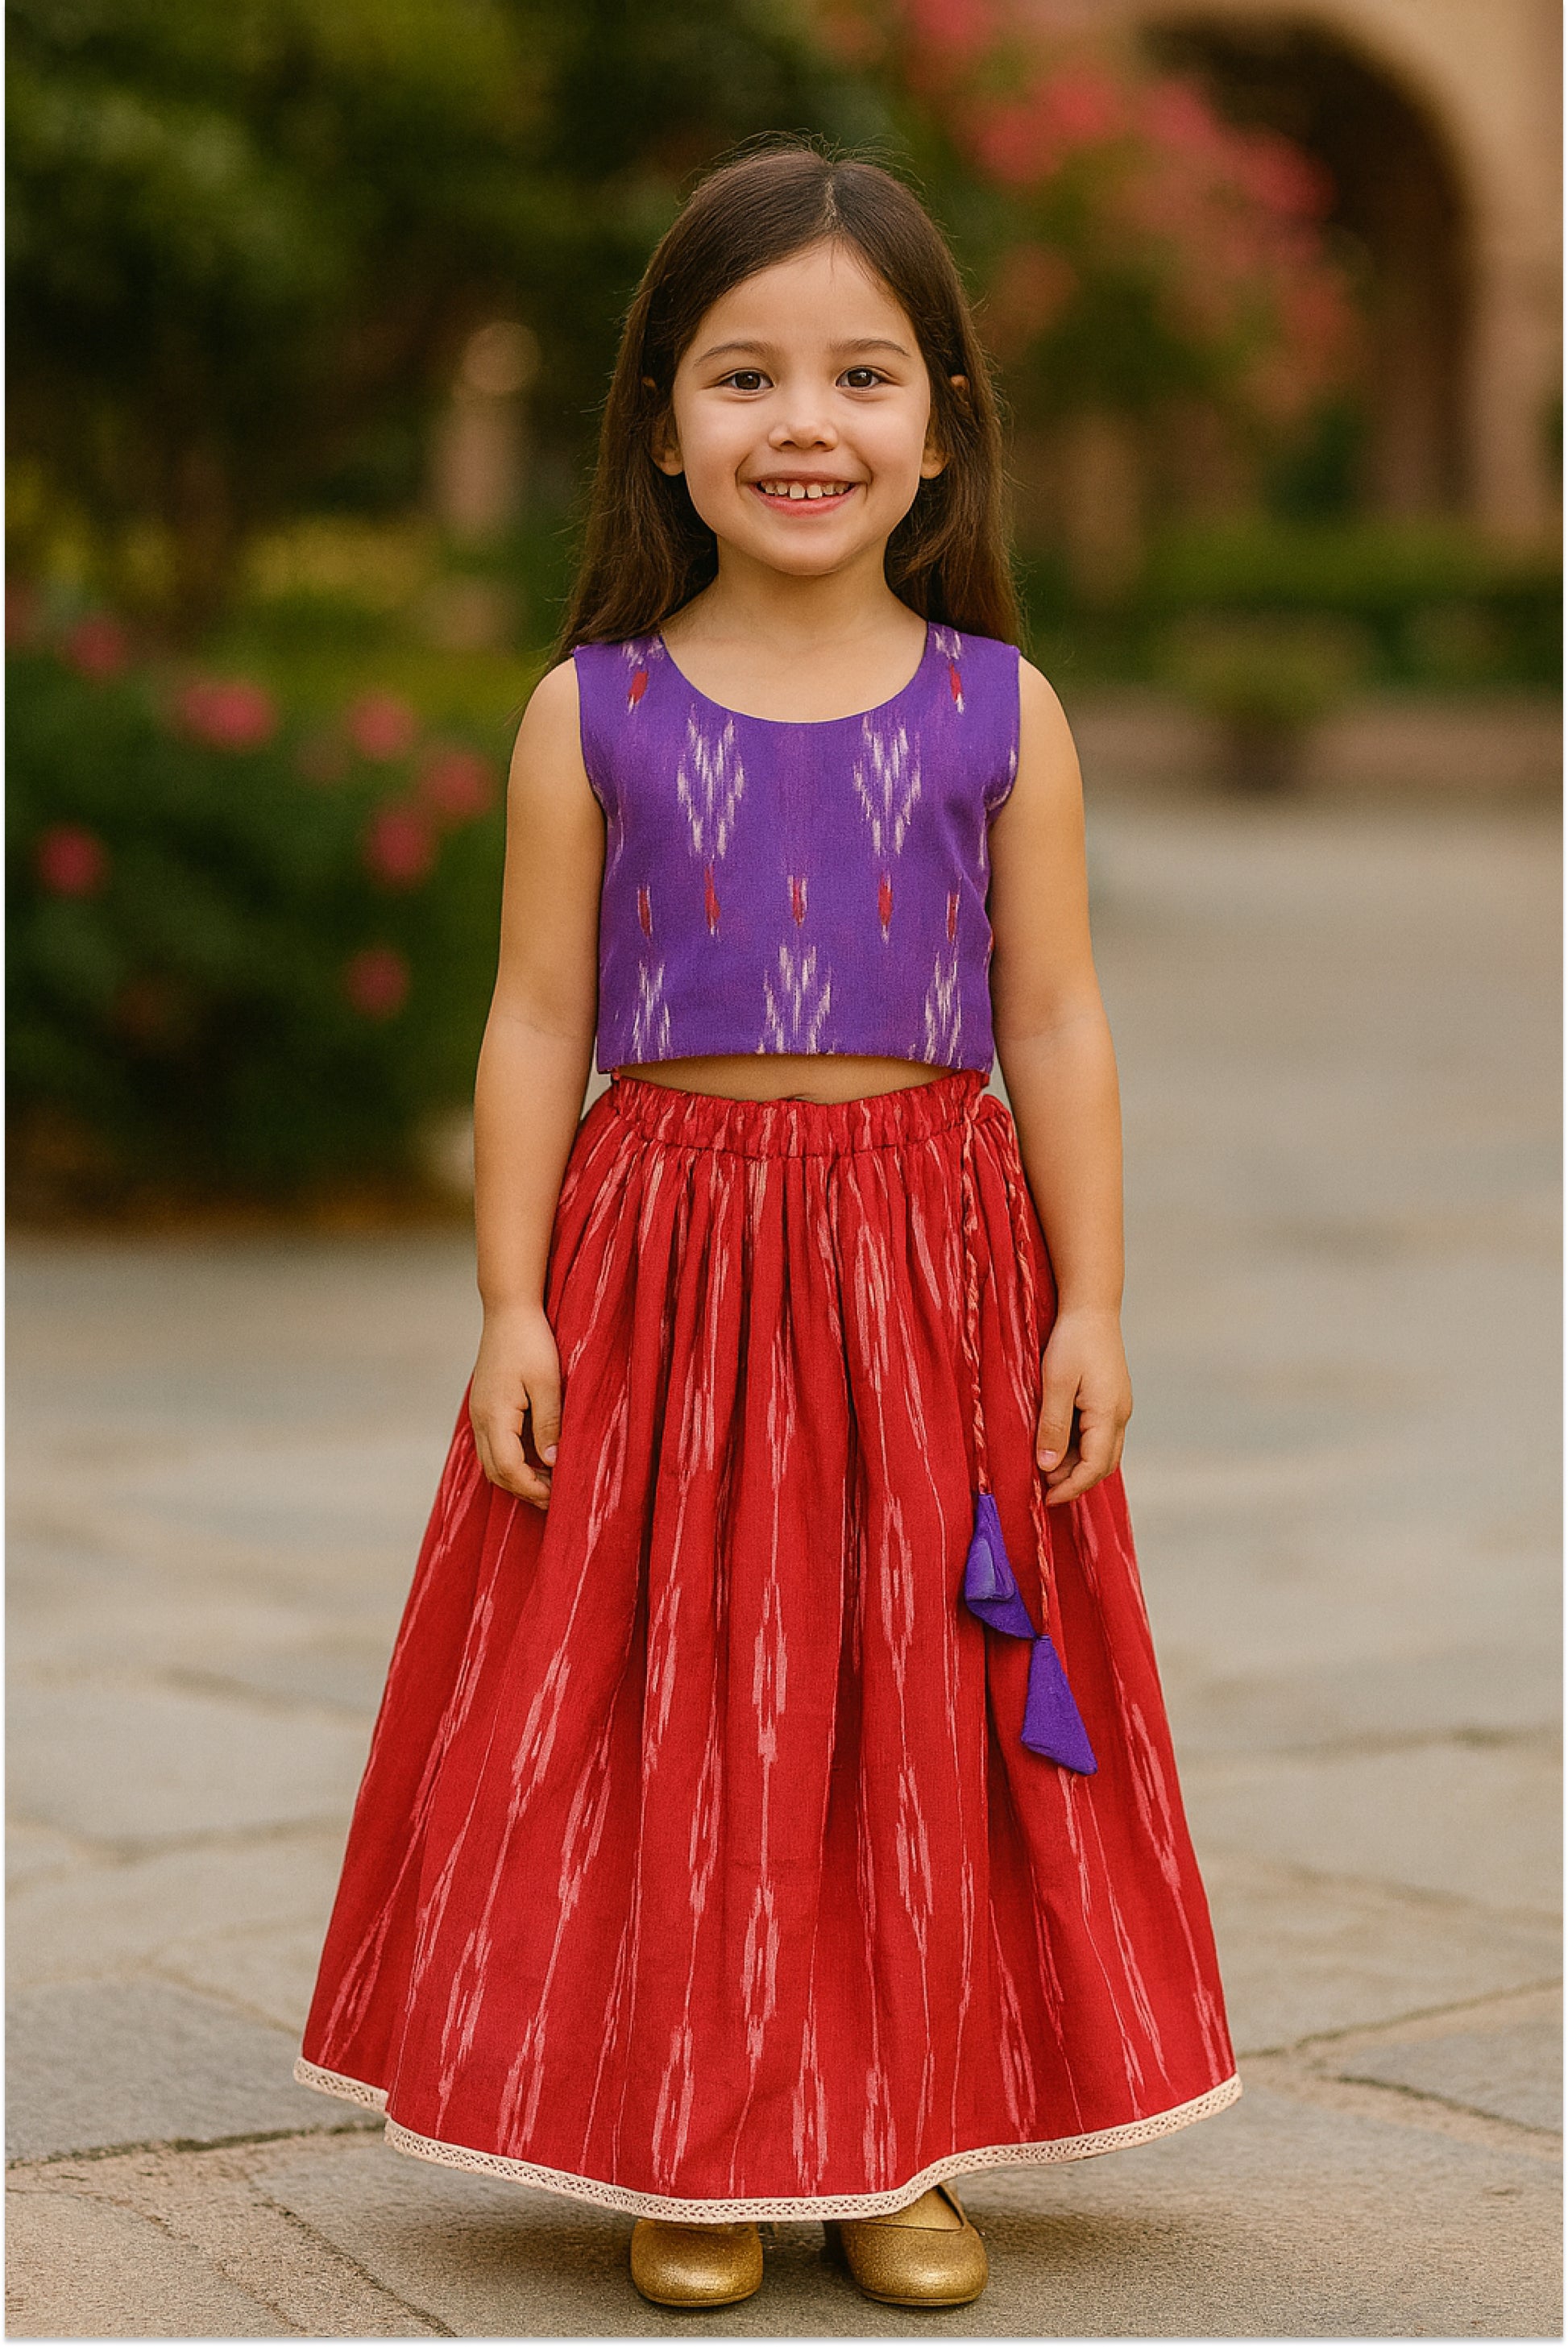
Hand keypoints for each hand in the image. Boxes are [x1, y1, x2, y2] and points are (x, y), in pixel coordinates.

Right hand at [470, 1301, 561, 1508]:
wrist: (508, 1310)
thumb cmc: (531, 1341)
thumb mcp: (548, 1383)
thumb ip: (549, 1424)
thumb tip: (552, 1463)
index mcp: (495, 1415)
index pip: (508, 1469)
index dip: (532, 1488)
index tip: (557, 1496)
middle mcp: (480, 1418)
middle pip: (495, 1472)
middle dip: (524, 1489)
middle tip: (556, 1497)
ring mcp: (479, 1413)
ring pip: (491, 1461)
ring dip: (517, 1476)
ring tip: (549, 1482)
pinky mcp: (484, 1406)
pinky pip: (493, 1444)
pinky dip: (512, 1459)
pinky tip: (536, 1457)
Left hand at [1035, 1306, 1132, 1505]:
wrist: (1092, 1308)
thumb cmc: (1071, 1340)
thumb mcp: (1055, 1383)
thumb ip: (1052, 1426)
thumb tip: (1049, 1467)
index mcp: (1109, 1414)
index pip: (1094, 1468)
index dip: (1070, 1488)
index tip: (1045, 1499)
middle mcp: (1121, 1415)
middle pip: (1103, 1465)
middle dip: (1075, 1482)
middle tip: (1043, 1487)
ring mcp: (1119, 1407)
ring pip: (1103, 1451)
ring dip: (1077, 1465)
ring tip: (1046, 1468)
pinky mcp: (1112, 1400)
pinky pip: (1100, 1435)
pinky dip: (1081, 1448)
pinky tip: (1057, 1444)